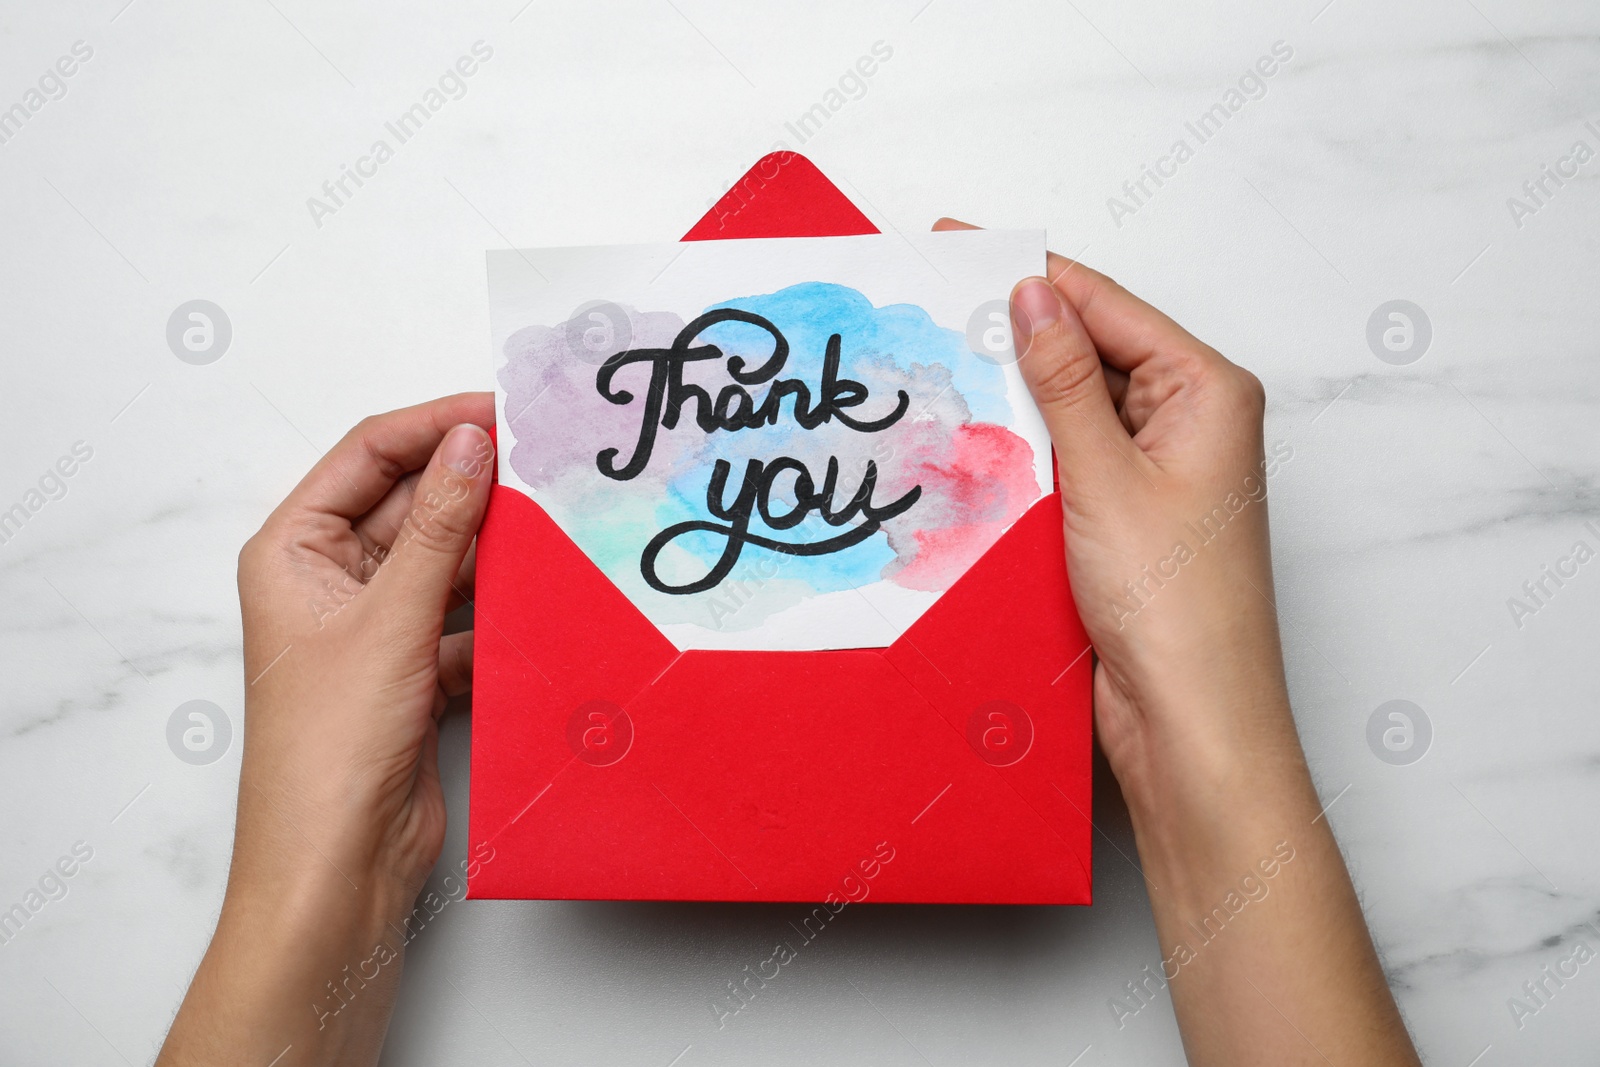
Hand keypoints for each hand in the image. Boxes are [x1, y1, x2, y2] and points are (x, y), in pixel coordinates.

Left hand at [159, 393, 495, 1066]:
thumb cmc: (328, 752)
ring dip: (496, 551)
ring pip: (448, 562)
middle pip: (413, 505)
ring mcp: (375, 628)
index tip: (503, 411)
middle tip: (547, 464)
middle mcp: (330, 582)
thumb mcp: (390, 619)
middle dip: (475, 488)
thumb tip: (472, 444)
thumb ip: (441, 527)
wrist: (338, 864)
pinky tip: (541, 603)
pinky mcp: (415, 670)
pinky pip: (468, 617)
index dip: (435, 426)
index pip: (369, 456)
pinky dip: (503, 612)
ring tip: (556, 527)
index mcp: (293, 551)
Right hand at [934, 219, 1419, 1064]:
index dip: (1029, 272)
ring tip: (934, 364)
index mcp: (1208, 389)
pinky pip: (1067, 458)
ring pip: (1071, 406)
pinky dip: (1022, 447)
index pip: (1104, 305)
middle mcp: (1190, 420)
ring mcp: (1158, 470)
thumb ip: (1062, 381)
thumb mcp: (1105, 476)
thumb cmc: (1177, 609)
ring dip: (1012, 393)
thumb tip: (1032, 293)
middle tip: (927, 308)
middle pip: (1088, 349)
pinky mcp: (1126, 517)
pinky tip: (967, 438)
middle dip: (1014, 330)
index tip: (956, 247)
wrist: (1190, 725)